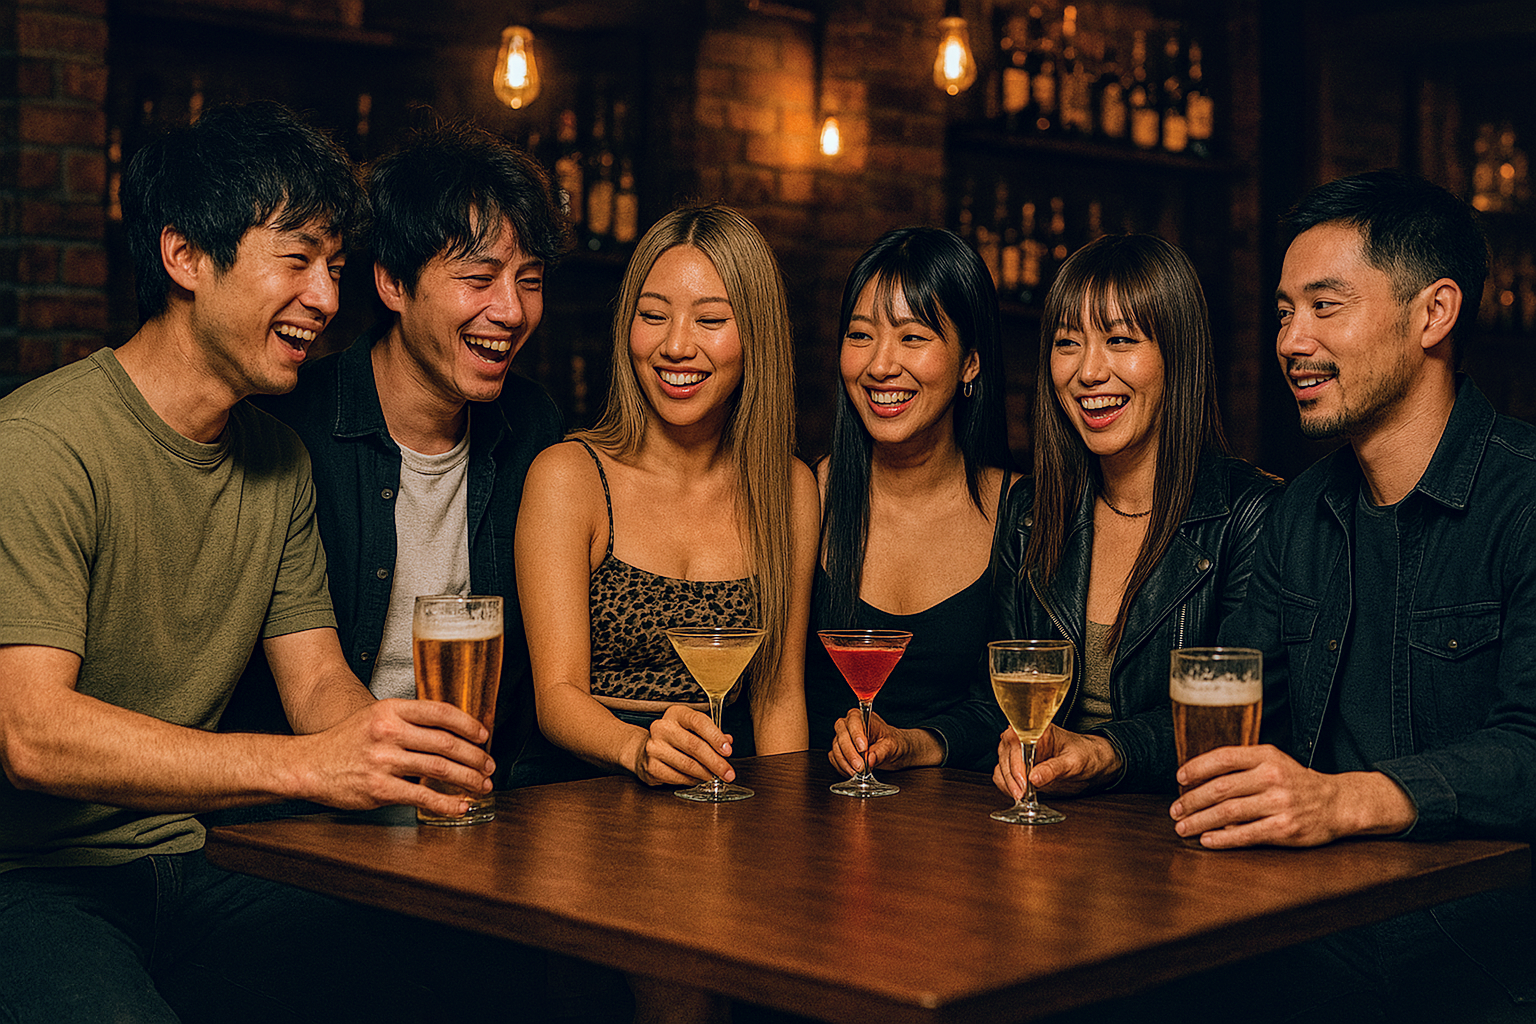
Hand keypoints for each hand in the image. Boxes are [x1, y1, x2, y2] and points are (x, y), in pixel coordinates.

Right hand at [297, 698, 493, 817]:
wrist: (309, 765)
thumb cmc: (345, 741)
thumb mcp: (375, 717)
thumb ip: (408, 720)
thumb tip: (450, 731)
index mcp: (391, 710)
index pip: (440, 712)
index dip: (468, 724)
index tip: (483, 735)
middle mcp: (389, 732)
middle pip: (446, 743)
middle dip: (475, 756)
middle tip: (489, 765)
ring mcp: (384, 760)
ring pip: (439, 769)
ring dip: (467, 779)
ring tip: (481, 784)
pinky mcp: (379, 788)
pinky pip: (422, 796)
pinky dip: (447, 802)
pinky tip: (460, 805)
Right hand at [630, 705, 733, 786]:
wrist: (643, 749)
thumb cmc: (673, 738)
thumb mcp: (691, 729)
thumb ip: (710, 734)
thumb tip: (728, 742)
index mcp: (676, 714)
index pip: (698, 722)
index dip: (716, 737)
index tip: (728, 751)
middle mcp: (662, 728)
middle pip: (694, 746)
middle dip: (715, 762)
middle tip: (728, 773)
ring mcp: (654, 747)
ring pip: (687, 764)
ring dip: (705, 774)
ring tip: (714, 776)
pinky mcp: (651, 766)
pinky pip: (678, 777)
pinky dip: (692, 780)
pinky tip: (697, 779)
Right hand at [829, 709, 942, 776]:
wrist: (891, 751)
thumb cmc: (891, 742)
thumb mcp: (892, 745)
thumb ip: (881, 751)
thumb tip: (870, 759)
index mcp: (862, 717)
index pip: (853, 722)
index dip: (856, 735)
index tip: (863, 749)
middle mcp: (848, 726)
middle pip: (841, 736)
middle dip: (850, 753)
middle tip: (860, 766)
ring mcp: (841, 739)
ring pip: (836, 749)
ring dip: (845, 763)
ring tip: (858, 772)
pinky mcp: (839, 752)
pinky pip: (834, 759)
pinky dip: (842, 767)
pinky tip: (853, 772)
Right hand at [992, 725, 1119, 799]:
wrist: (1091, 761)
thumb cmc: (1085, 754)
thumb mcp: (1073, 762)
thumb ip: (1053, 769)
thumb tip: (1034, 778)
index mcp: (1036, 729)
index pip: (1015, 744)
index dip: (1016, 764)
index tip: (1024, 782)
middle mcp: (1022, 738)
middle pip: (1004, 756)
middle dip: (1012, 778)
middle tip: (1023, 794)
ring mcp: (1017, 753)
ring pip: (1001, 768)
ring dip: (1008, 784)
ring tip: (1023, 797)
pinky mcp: (1017, 767)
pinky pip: (1003, 777)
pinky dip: (1008, 787)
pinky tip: (1020, 795)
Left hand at [1170, 744, 1417, 848]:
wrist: (1338, 803)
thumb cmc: (1296, 782)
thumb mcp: (1272, 762)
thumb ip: (1241, 766)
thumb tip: (1198, 780)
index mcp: (1266, 756)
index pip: (1223, 758)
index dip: (1196, 768)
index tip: (1178, 778)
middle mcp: (1272, 777)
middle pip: (1220, 788)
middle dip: (1191, 801)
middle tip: (1175, 810)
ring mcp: (1279, 803)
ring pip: (1229, 812)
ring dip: (1200, 821)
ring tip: (1183, 827)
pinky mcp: (1285, 828)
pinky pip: (1246, 834)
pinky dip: (1223, 838)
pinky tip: (1207, 840)